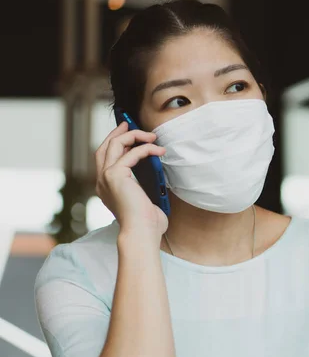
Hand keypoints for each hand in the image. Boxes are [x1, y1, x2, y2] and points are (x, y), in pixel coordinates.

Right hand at [95, 122, 167, 245]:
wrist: (142, 233)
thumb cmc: (147, 222)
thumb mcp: (145, 198)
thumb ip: (144, 184)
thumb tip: (156, 169)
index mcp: (107, 187)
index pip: (105, 158)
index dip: (115, 143)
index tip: (127, 133)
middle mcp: (102, 181)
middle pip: (105, 147)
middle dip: (118, 133)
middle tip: (131, 124)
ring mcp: (106, 177)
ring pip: (115, 144)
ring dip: (134, 136)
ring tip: (152, 136)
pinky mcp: (115, 175)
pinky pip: (131, 153)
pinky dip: (146, 148)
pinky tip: (158, 150)